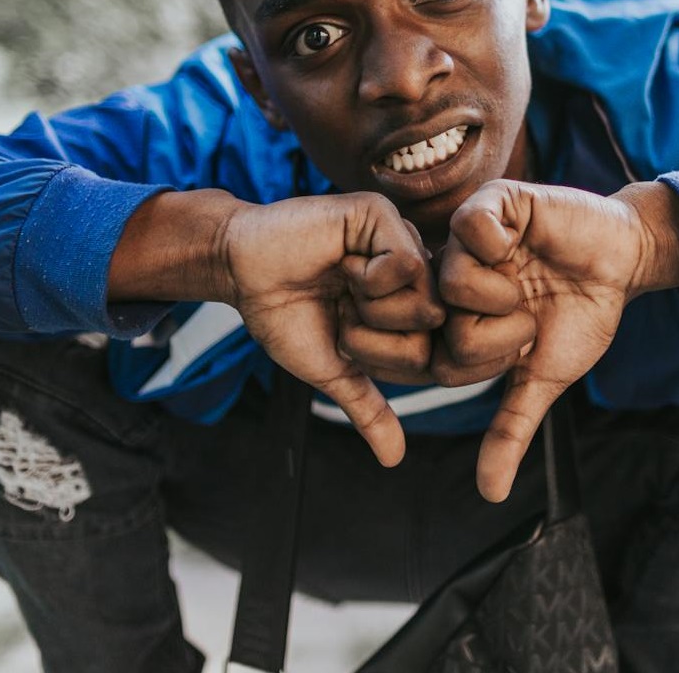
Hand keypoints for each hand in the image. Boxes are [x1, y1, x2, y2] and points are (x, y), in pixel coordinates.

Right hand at [222, 193, 444, 466]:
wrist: (242, 272)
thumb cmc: (284, 315)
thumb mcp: (332, 368)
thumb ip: (368, 408)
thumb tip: (395, 460)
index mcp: (408, 306)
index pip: (434, 352)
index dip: (390, 359)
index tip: (349, 337)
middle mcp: (415, 273)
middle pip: (436, 327)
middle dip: (381, 335)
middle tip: (344, 312)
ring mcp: (403, 241)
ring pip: (426, 296)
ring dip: (374, 306)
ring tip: (343, 286)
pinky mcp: (384, 217)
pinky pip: (407, 261)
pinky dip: (371, 277)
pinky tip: (345, 265)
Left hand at [435, 180, 678, 501]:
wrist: (623, 264)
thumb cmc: (580, 317)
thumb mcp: (544, 378)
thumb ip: (510, 428)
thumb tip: (489, 495)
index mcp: (452, 319)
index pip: (434, 359)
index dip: (482, 360)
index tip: (519, 344)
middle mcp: (448, 279)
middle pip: (438, 324)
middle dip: (496, 331)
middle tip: (527, 314)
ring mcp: (465, 240)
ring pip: (450, 279)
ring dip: (500, 292)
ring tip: (526, 283)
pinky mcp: (490, 204)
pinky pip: (469, 226)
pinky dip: (495, 242)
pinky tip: (517, 243)